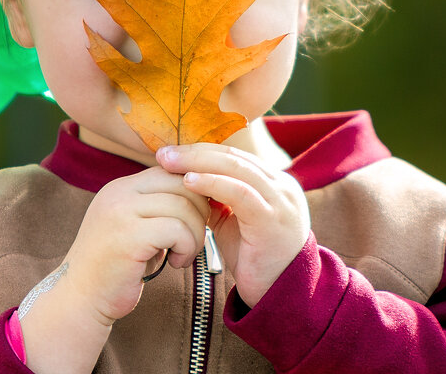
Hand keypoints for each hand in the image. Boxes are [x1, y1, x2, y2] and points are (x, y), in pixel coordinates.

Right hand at [60, 167, 209, 323]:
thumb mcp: (135, 229)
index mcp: (121, 188)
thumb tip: (201, 195)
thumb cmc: (115, 269)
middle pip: (181, 182)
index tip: (199, 218)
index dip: (194, 192)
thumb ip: (157, 209)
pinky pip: (177, 229)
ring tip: (184, 255)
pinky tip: (176, 263)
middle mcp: (119, 193)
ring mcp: (121, 212)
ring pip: (183, 206)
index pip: (170, 171)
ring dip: (195, 234)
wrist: (79, 300)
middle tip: (195, 237)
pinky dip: (187, 247)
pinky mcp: (129, 236)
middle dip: (200, 210)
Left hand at [156, 143, 309, 307]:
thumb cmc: (254, 259)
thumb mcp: (234, 222)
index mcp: (273, 182)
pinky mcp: (273, 219)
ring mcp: (281, 200)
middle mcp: (282, 185)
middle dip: (194, 152)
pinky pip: (240, 193)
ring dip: (198, 163)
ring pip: (236, 168)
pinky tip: (189, 182)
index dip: (200, 151)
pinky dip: (212, 183)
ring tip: (170, 163)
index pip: (233, 155)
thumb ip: (217, 200)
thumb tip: (186, 179)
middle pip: (233, 155)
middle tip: (163, 153)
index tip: (170, 153)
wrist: (279, 294)